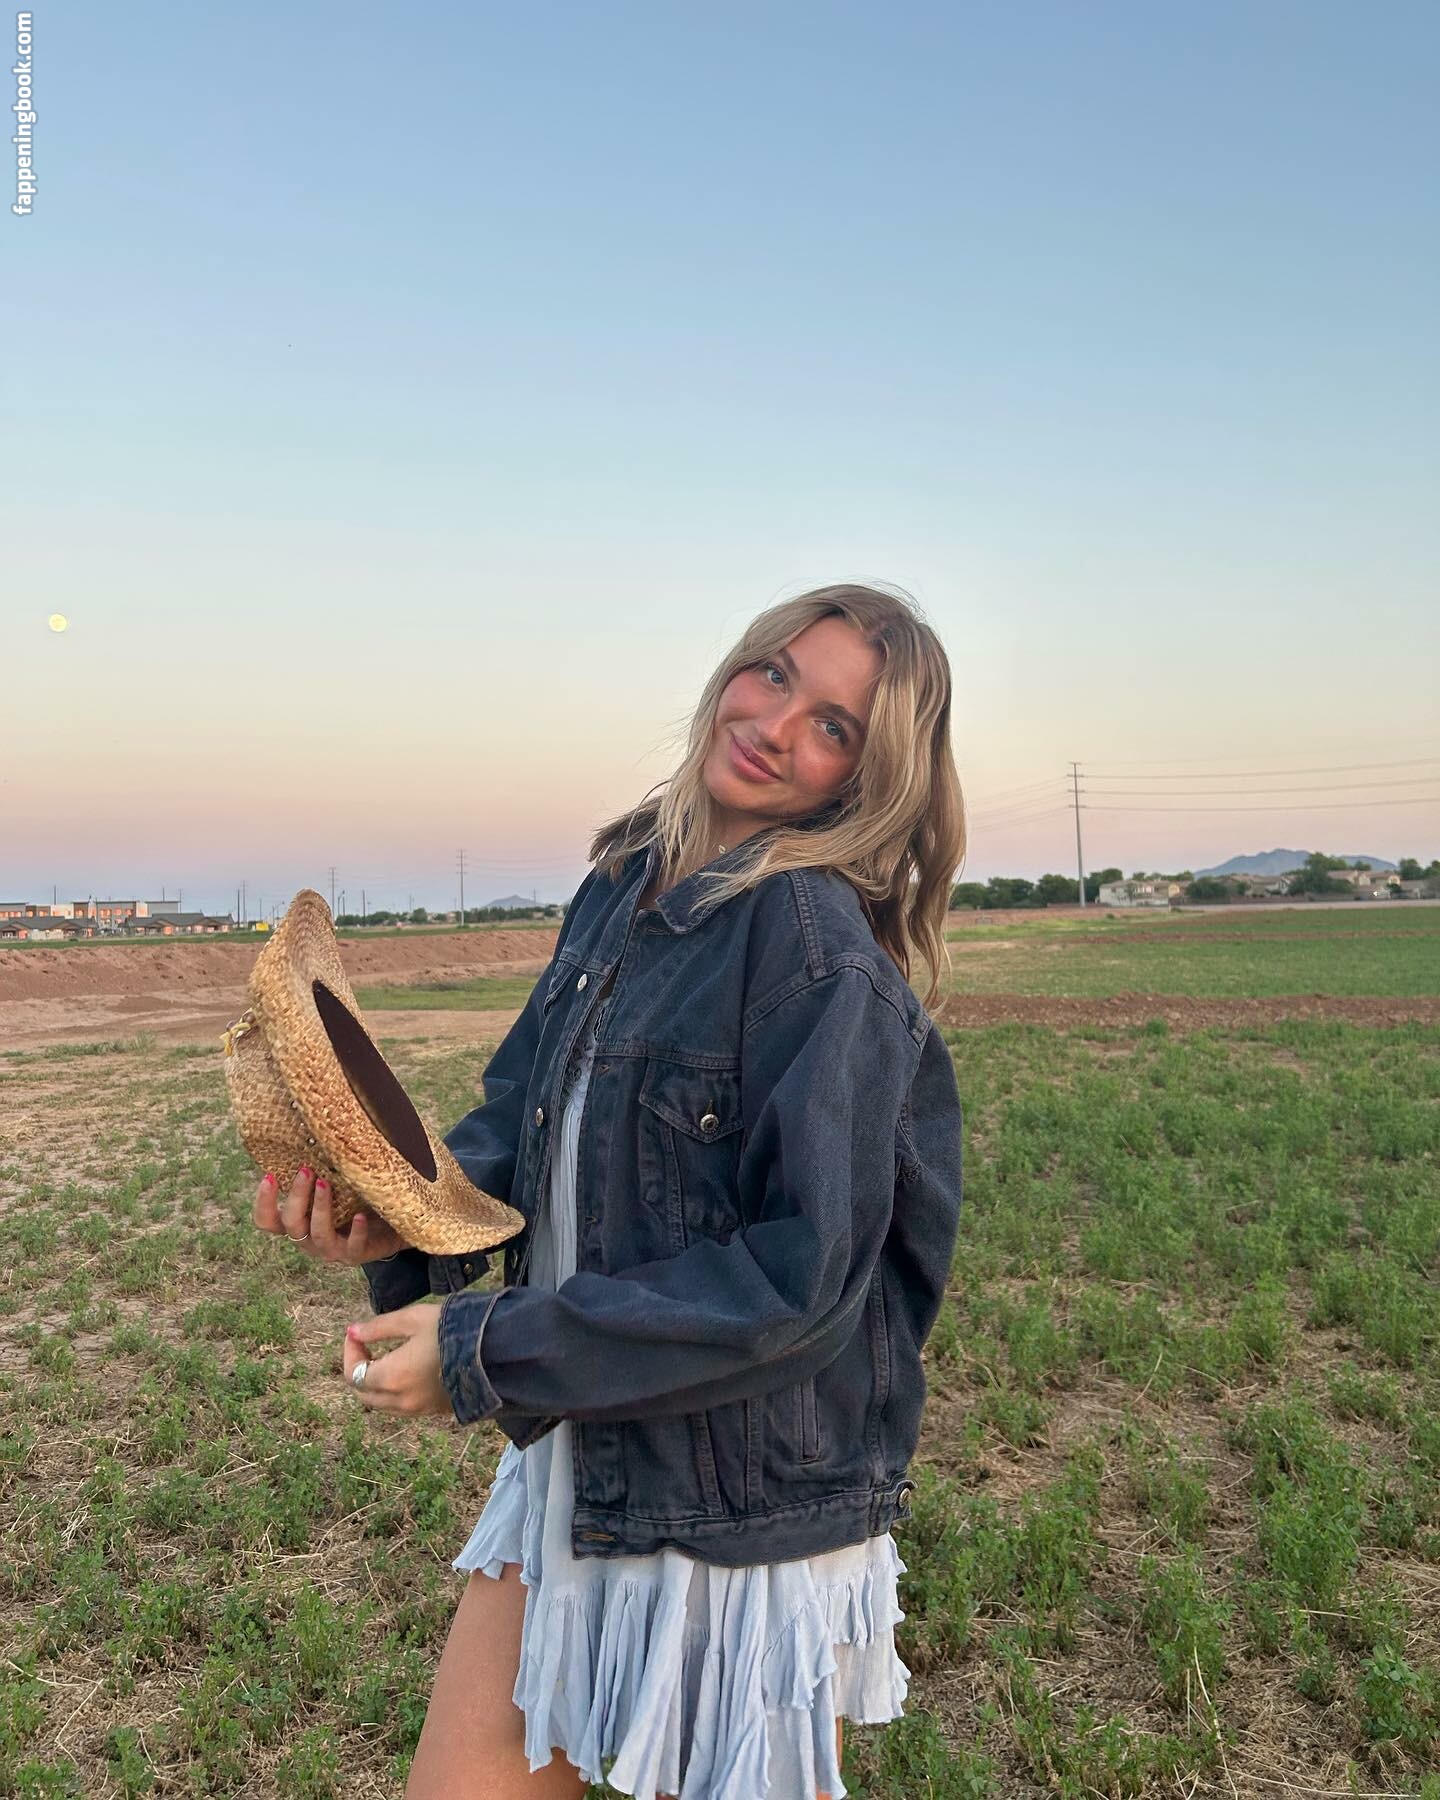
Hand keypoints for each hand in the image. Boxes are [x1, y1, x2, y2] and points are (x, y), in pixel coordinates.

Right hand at [252, 1167, 411, 1264]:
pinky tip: (361, 1216)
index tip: (269, 1176)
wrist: (390, 1226)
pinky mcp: (355, 1255)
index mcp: (298, 1222)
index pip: (267, 1220)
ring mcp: (330, 1250)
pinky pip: (352, 1247)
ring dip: (321, 1208)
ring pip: (318, 1234)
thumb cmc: (354, 1199)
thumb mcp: (334, 1183)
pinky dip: (355, 1231)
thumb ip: (318, 1170)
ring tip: (327, 1183)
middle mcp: (308, 1239)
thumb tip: (311, 1133)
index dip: (263, 1203)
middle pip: (291, 1223)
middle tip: (306, 1170)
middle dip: (296, 1196)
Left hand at [343, 1304, 450, 1415]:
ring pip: (382, 1404)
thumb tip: (352, 1331)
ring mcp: (419, 1410)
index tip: (357, 1333)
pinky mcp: (435, 1412)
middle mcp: (400, 1400)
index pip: (353, 1375)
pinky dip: (394, 1392)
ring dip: (376, 1383)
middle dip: (359, 1370)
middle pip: (364, 1393)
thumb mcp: (413, 1319)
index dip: (350, 1353)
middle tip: (368, 1345)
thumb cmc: (452, 1329)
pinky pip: (402, 1407)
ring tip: (388, 1357)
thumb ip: (379, 1327)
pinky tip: (408, 1371)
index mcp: (391, 1377)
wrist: (497, 1352)